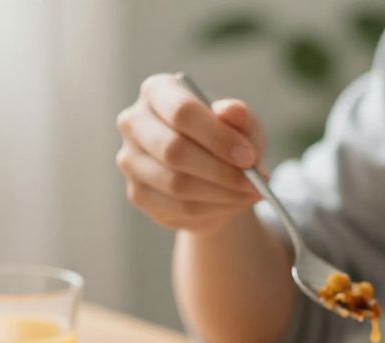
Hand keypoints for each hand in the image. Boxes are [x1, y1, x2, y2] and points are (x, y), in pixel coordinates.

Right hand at [116, 74, 265, 232]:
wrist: (212, 173)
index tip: (249, 158)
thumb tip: (231, 111)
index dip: (217, 137)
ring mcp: (131, 160)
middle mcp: (134, 123)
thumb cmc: (227, 138)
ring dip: (220, 194)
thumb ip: (240, 117)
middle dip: (220, 171)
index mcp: (158, 91)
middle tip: (253, 184)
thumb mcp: (242, 124)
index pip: (182, 112)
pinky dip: (211, 210)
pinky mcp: (137, 193)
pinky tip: (231, 203)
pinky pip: (176, 208)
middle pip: (173, 150)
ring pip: (175, 184)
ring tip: (249, 194)